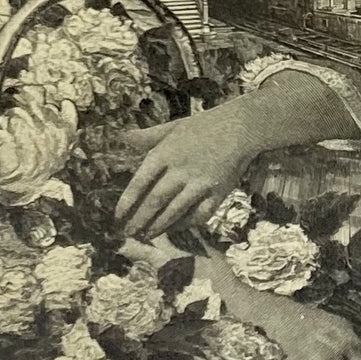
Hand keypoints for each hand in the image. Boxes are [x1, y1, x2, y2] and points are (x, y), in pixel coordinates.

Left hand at [116, 110, 256, 239]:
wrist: (242, 126)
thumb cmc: (206, 124)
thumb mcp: (174, 126)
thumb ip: (148, 136)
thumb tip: (123, 137)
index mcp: (166, 152)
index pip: (140, 182)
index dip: (127, 201)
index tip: (118, 215)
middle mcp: (181, 169)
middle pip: (155, 200)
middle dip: (140, 219)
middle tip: (128, 232)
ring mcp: (200, 182)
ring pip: (175, 210)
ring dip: (159, 225)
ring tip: (147, 235)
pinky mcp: (218, 192)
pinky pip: (200, 214)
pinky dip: (186, 224)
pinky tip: (176, 228)